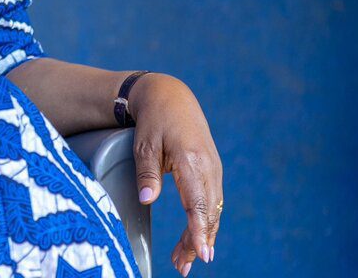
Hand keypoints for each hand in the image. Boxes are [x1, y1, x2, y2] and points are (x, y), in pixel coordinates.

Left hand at [129, 73, 222, 275]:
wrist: (171, 97)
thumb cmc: (154, 120)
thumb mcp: (144, 143)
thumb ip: (147, 172)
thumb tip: (146, 200)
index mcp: (191, 158)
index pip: (198, 201)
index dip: (199, 229)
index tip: (201, 253)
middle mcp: (208, 166)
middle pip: (207, 212)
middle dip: (197, 241)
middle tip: (182, 267)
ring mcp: (213, 168)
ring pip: (212, 210)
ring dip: (201, 235)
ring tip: (183, 260)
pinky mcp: (212, 171)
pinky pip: (212, 201)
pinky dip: (204, 222)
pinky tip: (197, 239)